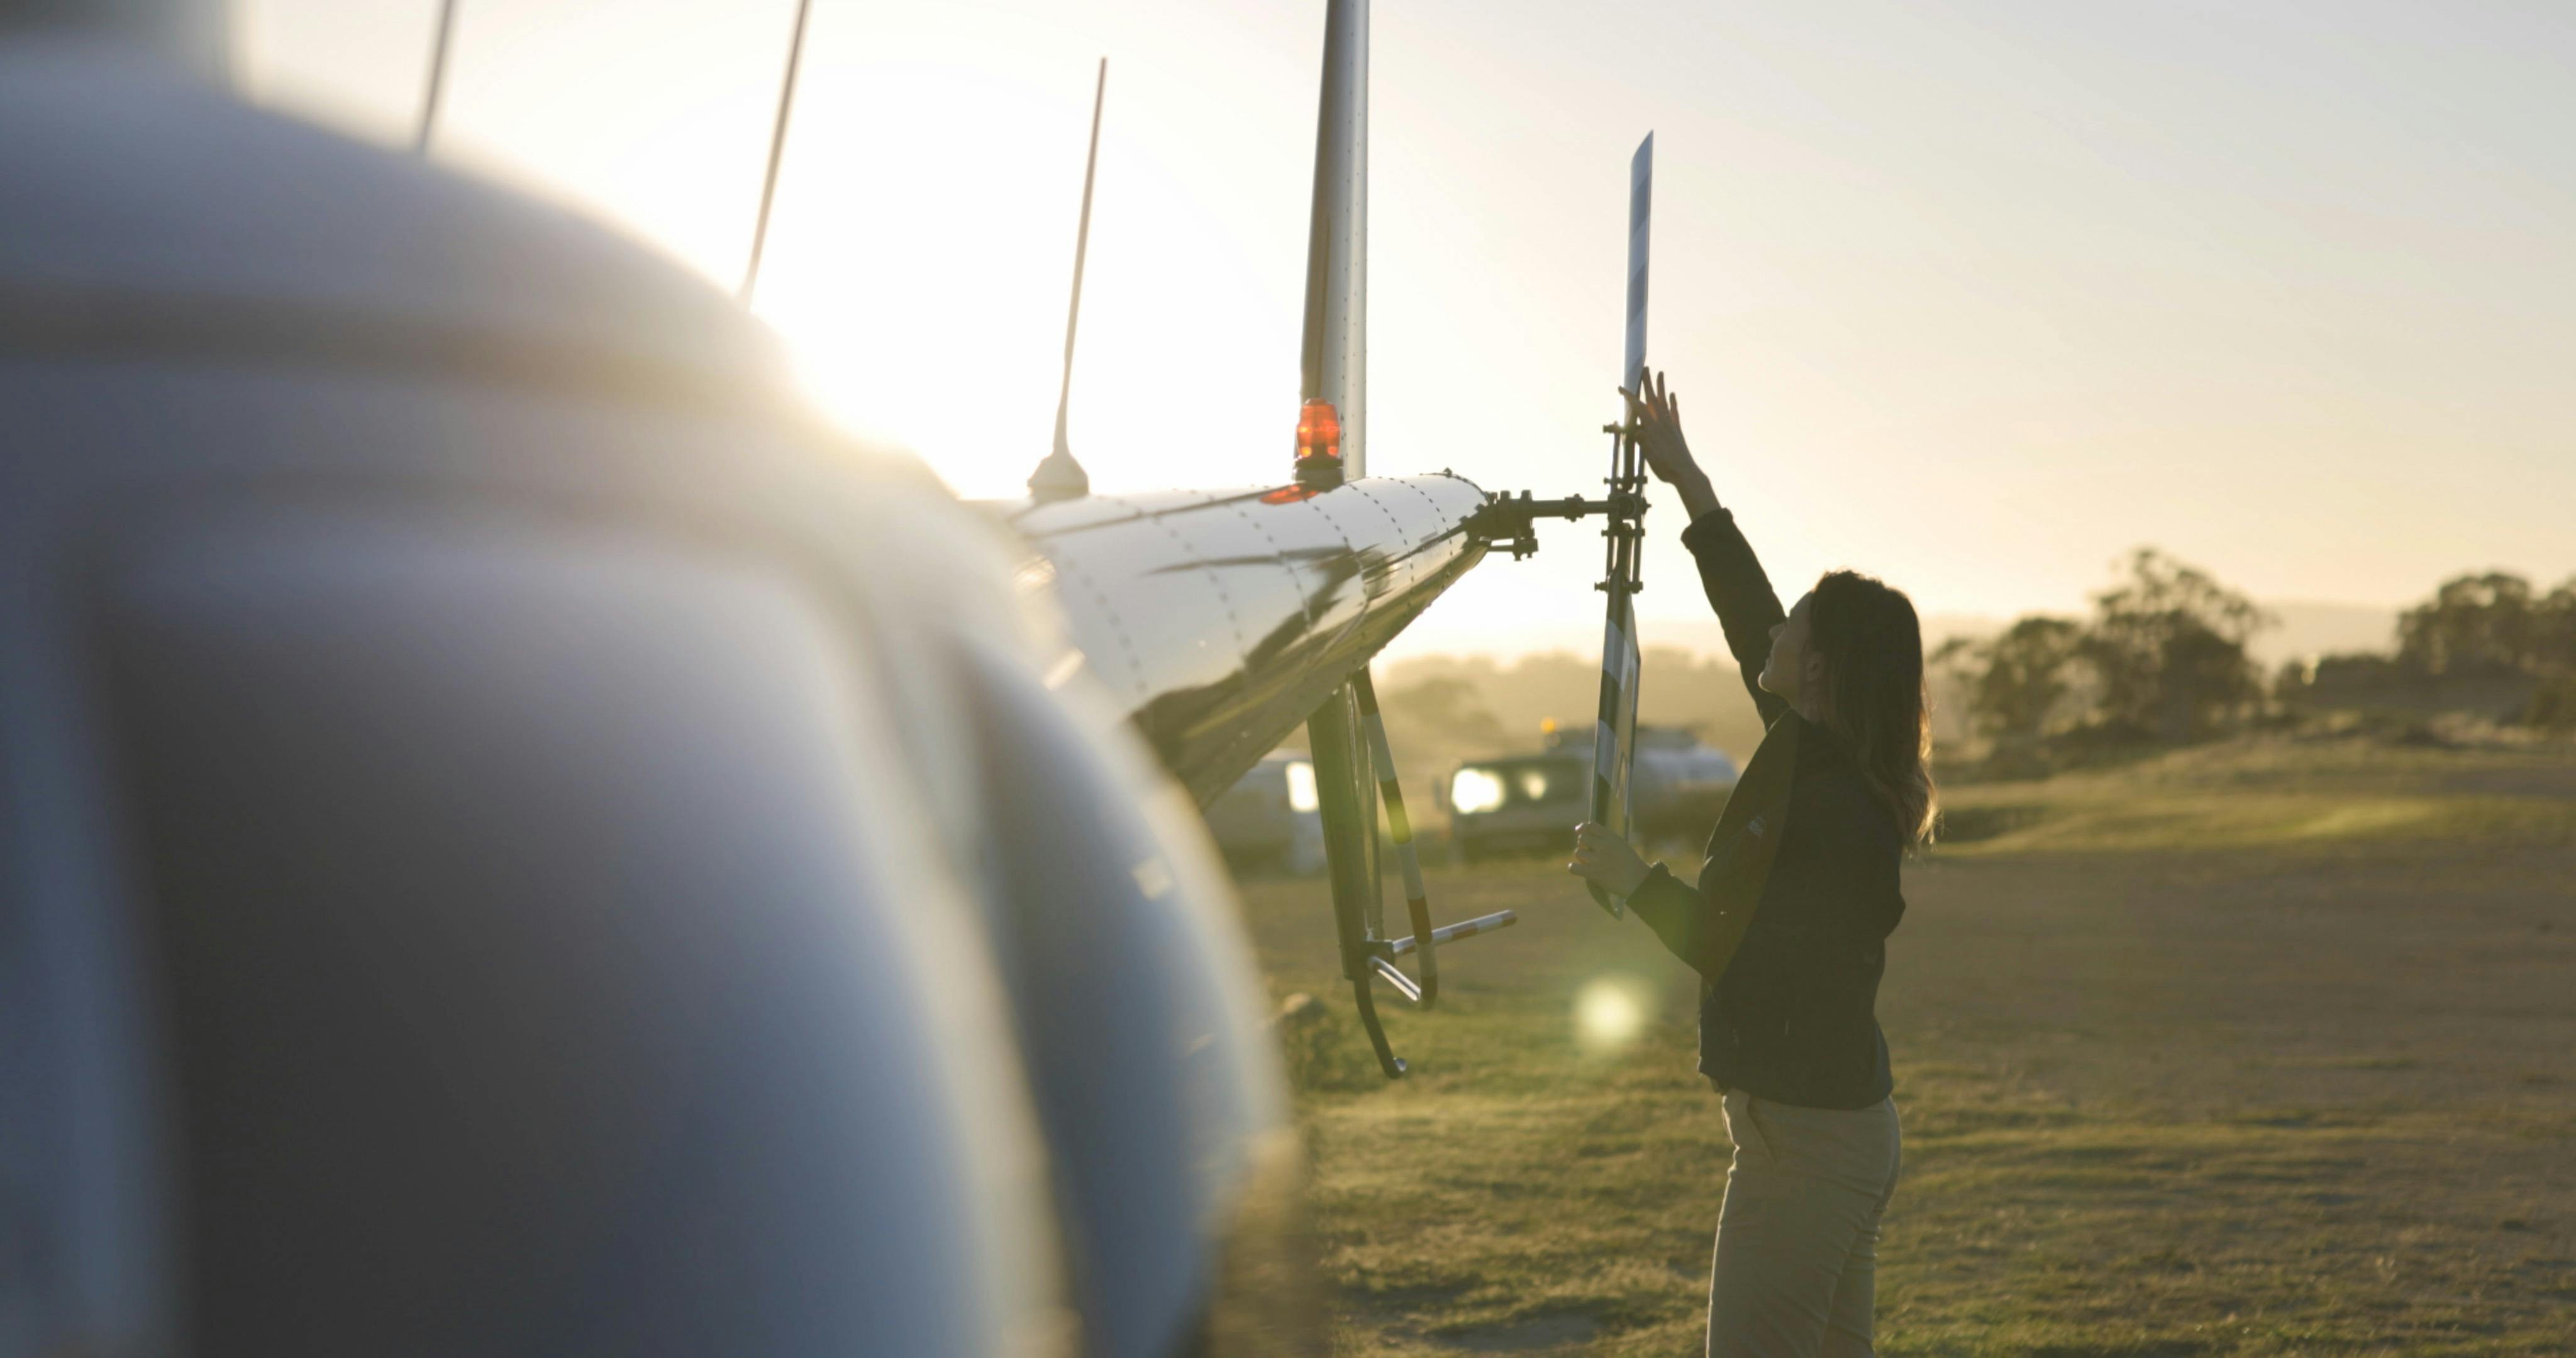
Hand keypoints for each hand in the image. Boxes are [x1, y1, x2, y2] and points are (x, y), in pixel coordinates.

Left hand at [1568, 821, 1651, 897]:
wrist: (1638, 882)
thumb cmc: (1629, 864)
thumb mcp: (1620, 845)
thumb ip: (1604, 837)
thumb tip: (1580, 830)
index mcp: (1612, 837)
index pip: (1591, 825)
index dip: (1583, 828)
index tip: (1581, 833)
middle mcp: (1604, 846)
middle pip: (1582, 838)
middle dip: (1583, 844)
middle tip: (1589, 852)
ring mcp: (1598, 860)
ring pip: (1578, 852)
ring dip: (1581, 857)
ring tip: (1589, 863)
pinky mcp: (1593, 873)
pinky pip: (1573, 867)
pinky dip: (1574, 868)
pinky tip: (1579, 870)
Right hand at [1616, 368, 1703, 493]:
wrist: (1685, 473)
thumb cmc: (1665, 467)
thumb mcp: (1650, 457)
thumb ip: (1644, 442)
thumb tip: (1636, 431)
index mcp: (1652, 429)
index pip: (1639, 409)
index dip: (1629, 397)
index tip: (1621, 388)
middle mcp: (1662, 423)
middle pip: (1653, 399)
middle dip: (1648, 382)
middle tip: (1645, 368)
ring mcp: (1671, 425)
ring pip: (1664, 401)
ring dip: (1661, 387)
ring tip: (1661, 373)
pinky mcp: (1677, 430)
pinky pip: (1674, 411)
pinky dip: (1672, 401)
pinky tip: (1671, 394)